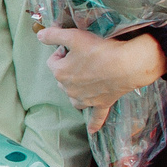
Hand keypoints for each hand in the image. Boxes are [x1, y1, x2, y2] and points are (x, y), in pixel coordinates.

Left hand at [36, 17, 166, 129]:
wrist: (127, 65)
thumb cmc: (100, 49)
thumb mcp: (74, 36)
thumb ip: (53, 35)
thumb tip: (40, 35)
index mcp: (60, 73)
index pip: (52, 61)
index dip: (61, 52)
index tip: (73, 46)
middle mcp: (69, 89)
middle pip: (62, 78)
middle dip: (69, 68)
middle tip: (85, 57)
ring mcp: (85, 99)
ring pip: (74, 97)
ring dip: (75, 90)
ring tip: (85, 79)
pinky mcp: (101, 104)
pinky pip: (95, 117)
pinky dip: (93, 123)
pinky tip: (92, 130)